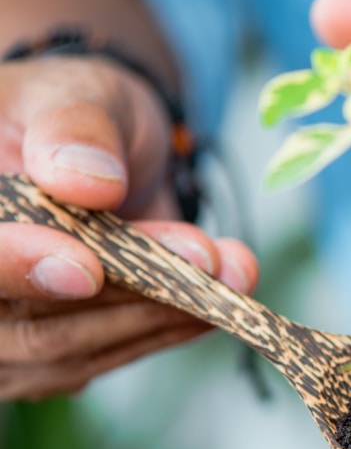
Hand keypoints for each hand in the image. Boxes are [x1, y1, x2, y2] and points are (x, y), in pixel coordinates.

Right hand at [0, 55, 257, 399]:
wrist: (102, 149)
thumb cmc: (74, 112)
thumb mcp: (74, 92)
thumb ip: (74, 128)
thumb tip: (89, 184)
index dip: (13, 268)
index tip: (86, 270)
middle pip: (25, 322)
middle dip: (125, 294)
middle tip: (205, 260)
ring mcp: (2, 328)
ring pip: (68, 349)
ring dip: (158, 315)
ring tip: (231, 269)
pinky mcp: (48, 352)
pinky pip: (100, 357)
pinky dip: (165, 328)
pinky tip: (217, 298)